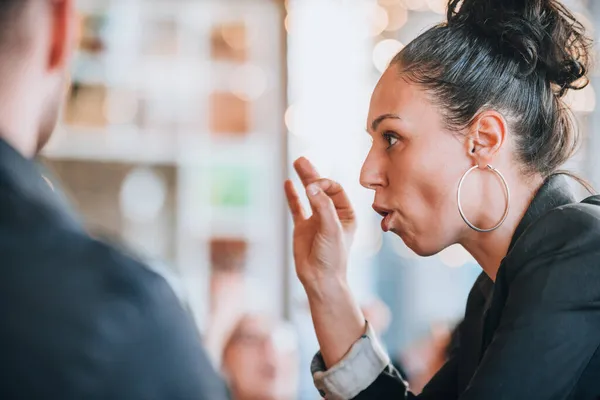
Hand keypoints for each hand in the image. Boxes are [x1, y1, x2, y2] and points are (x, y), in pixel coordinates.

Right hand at [284, 157, 356, 287]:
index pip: (335, 190)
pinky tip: (288, 184)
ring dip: (303, 180)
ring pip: (309, 195)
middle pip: (322, 188)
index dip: (323, 184)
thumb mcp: (331, 229)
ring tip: (296, 163)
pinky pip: (296, 207)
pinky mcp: (302, 228)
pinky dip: (292, 196)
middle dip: (312, 174)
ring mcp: (316, 220)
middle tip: (301, 160)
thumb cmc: (333, 257)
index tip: (313, 187)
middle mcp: (332, 214)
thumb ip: (322, 207)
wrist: (321, 280)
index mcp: (346, 214)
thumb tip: (310, 187)